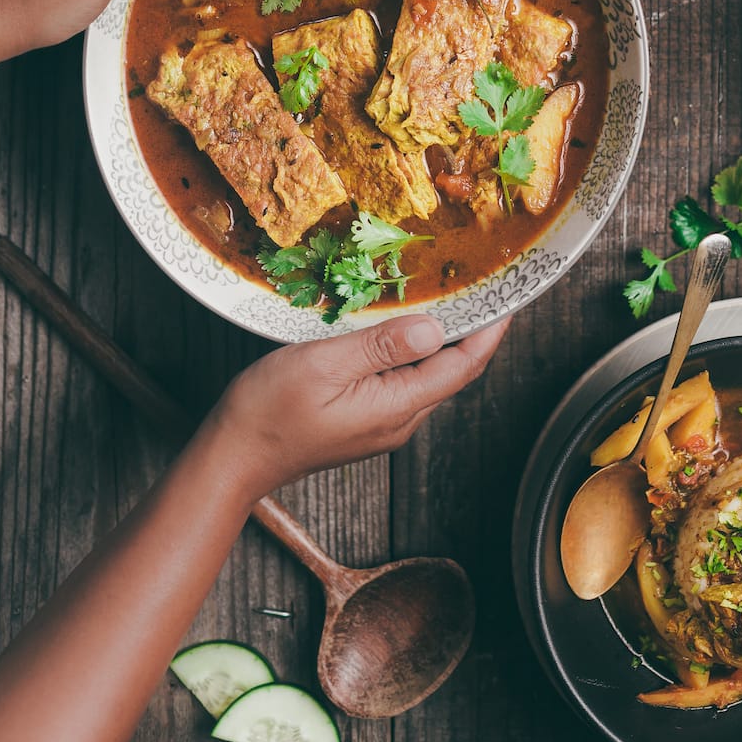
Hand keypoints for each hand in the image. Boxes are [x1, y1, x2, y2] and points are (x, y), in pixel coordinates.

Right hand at [213, 315, 508, 500]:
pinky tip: (399, 326)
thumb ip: (381, 346)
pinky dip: (412, 351)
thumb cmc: (270, 411)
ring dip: (441, 339)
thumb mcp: (325, 364)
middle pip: (451, 371)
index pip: (462, 366)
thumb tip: (434, 329)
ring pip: (427, 376)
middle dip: (471, 330)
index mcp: (397, 407)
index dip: (490, 331)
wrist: (233, 457)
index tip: (508, 298)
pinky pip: (402, 381)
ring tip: (446, 296)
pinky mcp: (364, 420)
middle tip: (480, 284)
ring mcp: (382, 424)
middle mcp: (399, 420)